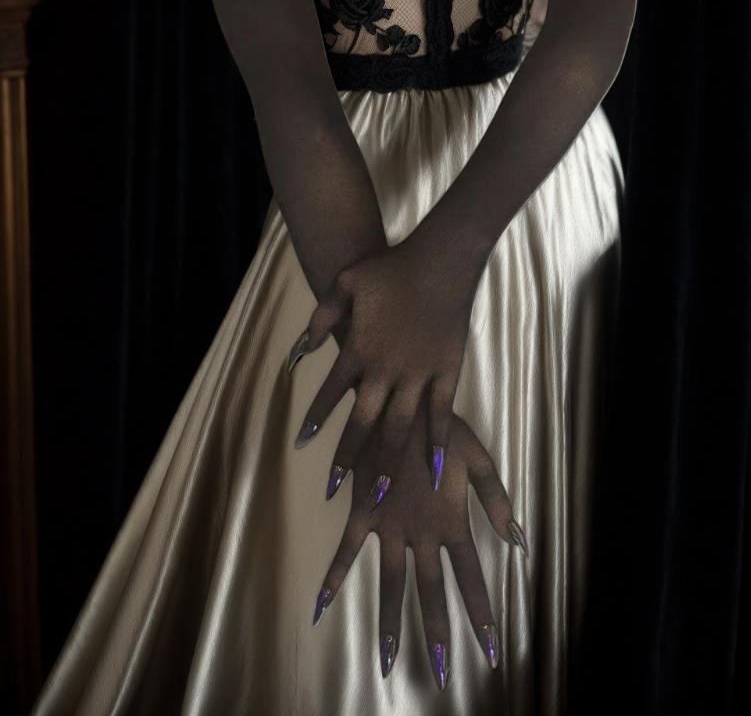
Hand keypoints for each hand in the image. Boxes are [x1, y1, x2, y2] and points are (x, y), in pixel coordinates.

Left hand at [287, 235, 484, 503]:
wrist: (440, 260)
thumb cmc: (390, 269)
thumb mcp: (344, 285)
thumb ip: (321, 318)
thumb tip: (300, 350)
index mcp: (359, 350)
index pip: (330, 394)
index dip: (315, 421)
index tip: (300, 445)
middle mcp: (386, 369)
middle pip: (362, 423)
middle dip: (347, 458)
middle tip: (335, 490)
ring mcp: (419, 373)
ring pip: (400, 427)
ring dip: (387, 462)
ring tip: (378, 494)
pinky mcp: (447, 370)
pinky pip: (442, 413)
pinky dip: (437, 441)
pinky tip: (435, 468)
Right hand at [310, 412, 528, 690]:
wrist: (398, 402)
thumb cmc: (441, 427)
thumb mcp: (476, 457)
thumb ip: (495, 499)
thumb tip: (518, 540)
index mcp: (452, 520)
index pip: (470, 577)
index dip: (480, 613)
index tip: (489, 648)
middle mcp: (421, 532)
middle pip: (431, 591)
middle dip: (437, 633)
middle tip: (441, 672)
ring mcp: (388, 525)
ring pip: (390, 583)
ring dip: (390, 623)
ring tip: (388, 662)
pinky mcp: (362, 511)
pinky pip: (346, 550)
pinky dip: (333, 578)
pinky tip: (321, 608)